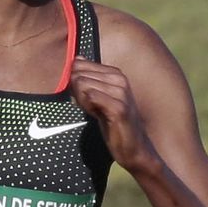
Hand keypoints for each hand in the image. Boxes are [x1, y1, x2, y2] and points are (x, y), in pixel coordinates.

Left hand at [69, 58, 157, 172]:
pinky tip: (96, 115)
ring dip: (82, 101)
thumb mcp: (99, 97)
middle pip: (79, 74)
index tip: (84, 97)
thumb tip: (76, 59)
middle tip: (89, 107)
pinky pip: (91, 97)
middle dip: (76, 92)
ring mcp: (121, 92)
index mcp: (115, 73)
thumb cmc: (113, 122)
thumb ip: (88, 79)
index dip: (75, 82)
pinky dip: (87, 106)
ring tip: (94, 112)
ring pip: (82, 84)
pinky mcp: (119, 107)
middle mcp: (119, 79)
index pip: (80, 65)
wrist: (133, 147)